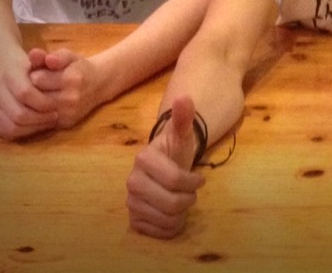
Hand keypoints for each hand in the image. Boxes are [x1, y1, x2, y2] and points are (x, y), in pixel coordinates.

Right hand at [0, 48, 58, 139]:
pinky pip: (7, 132)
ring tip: (49, 122)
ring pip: (12, 127)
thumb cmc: (33, 66)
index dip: (43, 102)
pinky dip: (24, 132)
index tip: (56, 105)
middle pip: (18, 114)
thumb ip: (48, 58)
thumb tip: (50, 60)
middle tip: (56, 116)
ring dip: (34, 127)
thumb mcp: (44, 59)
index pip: (25, 93)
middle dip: (40, 118)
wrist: (9, 71)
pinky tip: (38, 126)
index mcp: (10, 75)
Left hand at [28, 48, 101, 128]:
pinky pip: (43, 120)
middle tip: (37, 83)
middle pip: (36, 96)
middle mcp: (71, 98)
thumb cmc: (79, 67)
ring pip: (37, 110)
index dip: (34, 74)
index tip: (37, 71)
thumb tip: (34, 54)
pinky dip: (41, 112)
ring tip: (41, 92)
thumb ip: (52, 56)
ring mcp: (68, 113)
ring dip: (35, 102)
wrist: (100, 84)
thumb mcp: (69, 56)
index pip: (37, 79)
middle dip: (33, 89)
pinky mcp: (66, 123)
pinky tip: (45, 103)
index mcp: (71, 78)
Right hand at [126, 96, 205, 238]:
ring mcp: (131, 203)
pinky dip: (171, 226)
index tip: (200, 179)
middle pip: (171, 204)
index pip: (175, 181)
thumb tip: (184, 97)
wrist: (164, 166)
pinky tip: (173, 213)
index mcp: (143, 160)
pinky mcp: (134, 221)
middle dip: (188, 199)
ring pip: (166, 220)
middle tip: (191, 192)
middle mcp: (132, 183)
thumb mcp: (182, 133)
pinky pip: (158, 233)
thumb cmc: (175, 150)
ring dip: (181, 213)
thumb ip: (184, 117)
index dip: (193, 182)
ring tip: (182, 200)